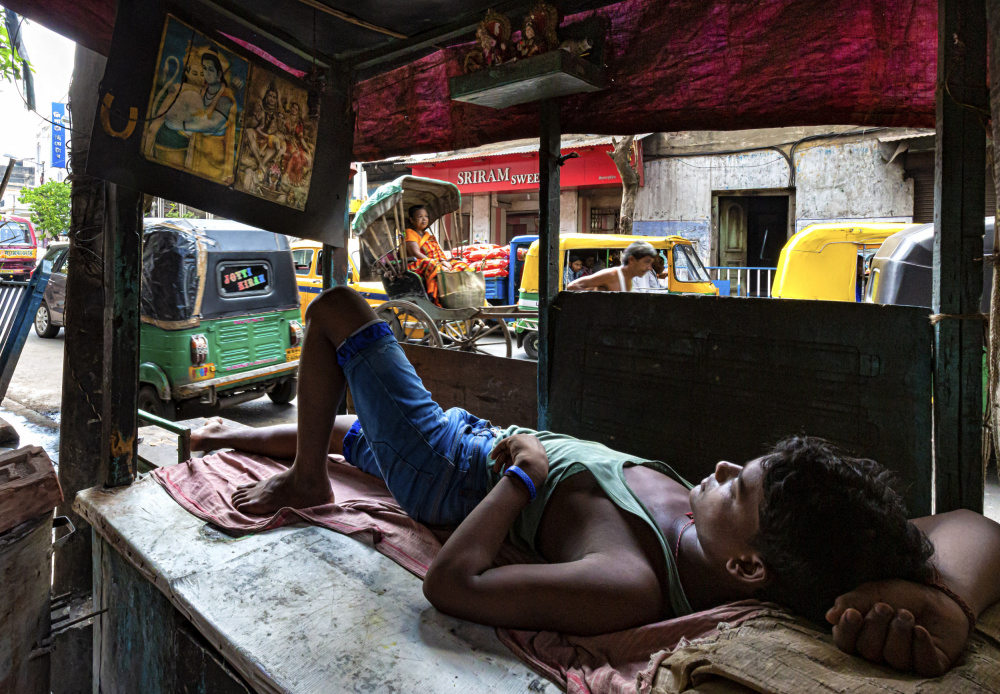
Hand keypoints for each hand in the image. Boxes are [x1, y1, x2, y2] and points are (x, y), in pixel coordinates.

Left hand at [490, 434, 548, 491]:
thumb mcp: (537, 470)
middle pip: (516, 453)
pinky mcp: (514, 439)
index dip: (517, 462)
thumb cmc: (537, 472)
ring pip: (509, 450)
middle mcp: (531, 442)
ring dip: (501, 460)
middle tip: (504, 472)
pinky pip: (503, 444)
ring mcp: (523, 440)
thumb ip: (530, 469)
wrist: (535, 465)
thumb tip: (523, 476)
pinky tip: (493, 457)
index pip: (525, 455)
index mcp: (539, 450)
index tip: (512, 469)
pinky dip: (497, 450)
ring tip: (496, 470)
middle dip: (508, 463)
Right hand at [826, 580, 969, 675]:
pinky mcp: (930, 665)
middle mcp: (880, 653)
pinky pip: (922, 665)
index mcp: (861, 636)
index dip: (847, 631)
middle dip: (876, 626)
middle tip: (886, 607)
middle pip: (869, 651)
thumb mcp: (873, 592)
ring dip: (900, 631)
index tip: (854, 613)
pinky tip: (920, 629)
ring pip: (895, 658)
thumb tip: (830, 617)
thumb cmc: (901, 595)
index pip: (845, 643)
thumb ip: (851, 602)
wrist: (938, 596)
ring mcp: (905, 662)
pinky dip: (921, 645)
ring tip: (907, 614)